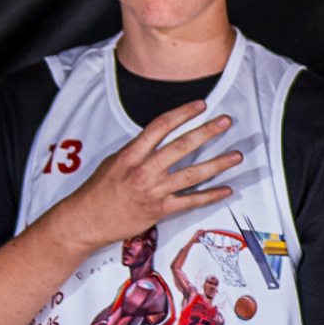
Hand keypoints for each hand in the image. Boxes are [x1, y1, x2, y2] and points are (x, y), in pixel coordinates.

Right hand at [45, 102, 240, 252]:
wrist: (86, 219)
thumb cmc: (99, 190)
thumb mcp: (114, 161)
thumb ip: (138, 150)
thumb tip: (158, 140)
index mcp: (131, 154)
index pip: (161, 126)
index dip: (182, 113)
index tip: (200, 105)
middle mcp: (144, 170)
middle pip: (182, 146)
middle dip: (207, 132)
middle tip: (225, 121)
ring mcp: (154, 191)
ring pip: (192, 174)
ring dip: (217, 164)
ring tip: (236, 155)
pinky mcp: (160, 210)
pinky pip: (190, 202)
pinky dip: (210, 196)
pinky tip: (226, 190)